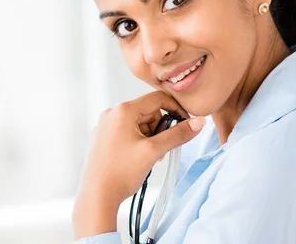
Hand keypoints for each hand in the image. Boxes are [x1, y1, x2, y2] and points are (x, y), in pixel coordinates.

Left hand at [72, 91, 204, 238]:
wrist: (96, 196)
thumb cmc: (120, 173)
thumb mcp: (154, 151)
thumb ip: (178, 134)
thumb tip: (198, 122)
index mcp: (123, 110)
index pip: (157, 99)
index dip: (176, 109)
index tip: (186, 124)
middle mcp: (112, 113)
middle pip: (148, 112)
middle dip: (160, 130)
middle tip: (161, 151)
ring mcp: (106, 126)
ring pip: (139, 123)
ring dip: (150, 138)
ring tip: (148, 158)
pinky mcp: (103, 138)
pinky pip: (127, 132)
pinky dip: (139, 142)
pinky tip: (138, 159)